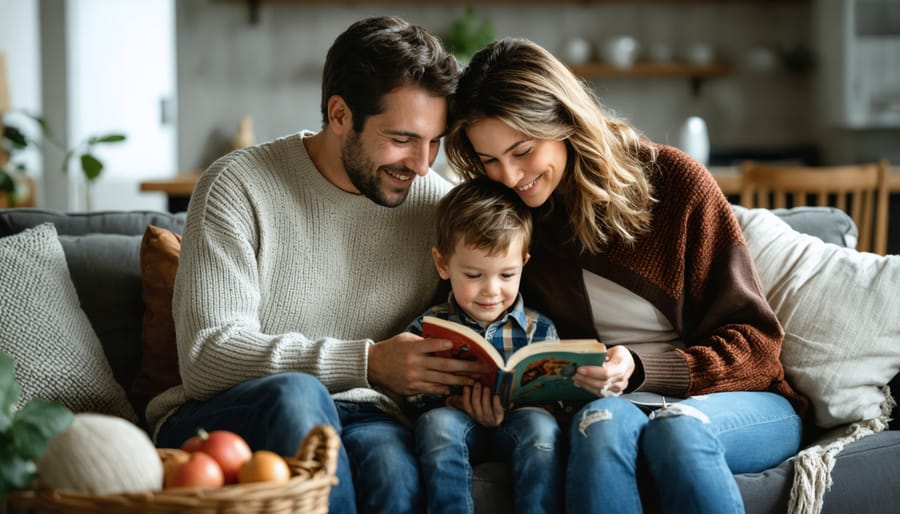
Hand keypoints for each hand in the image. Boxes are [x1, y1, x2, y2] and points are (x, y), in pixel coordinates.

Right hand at [367, 332, 490, 395]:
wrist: (372, 366)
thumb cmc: (391, 349)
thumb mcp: (405, 339)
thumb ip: (423, 342)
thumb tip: (444, 343)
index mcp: (413, 349)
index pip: (433, 346)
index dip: (446, 346)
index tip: (460, 346)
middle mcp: (415, 364)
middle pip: (444, 366)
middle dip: (466, 367)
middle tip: (481, 368)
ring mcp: (414, 378)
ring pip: (441, 380)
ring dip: (460, 381)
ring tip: (474, 381)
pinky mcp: (412, 388)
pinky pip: (431, 390)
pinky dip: (443, 389)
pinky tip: (454, 389)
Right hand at [447, 382, 504, 426]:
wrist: (497, 423)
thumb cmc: (485, 411)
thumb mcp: (475, 407)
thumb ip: (467, 400)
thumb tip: (456, 392)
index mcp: (472, 413)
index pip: (466, 405)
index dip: (466, 395)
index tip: (467, 386)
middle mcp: (479, 416)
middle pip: (475, 404)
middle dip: (476, 392)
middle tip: (478, 383)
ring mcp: (488, 418)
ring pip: (485, 407)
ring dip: (485, 395)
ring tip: (487, 387)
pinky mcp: (498, 418)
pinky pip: (497, 411)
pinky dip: (496, 403)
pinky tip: (496, 396)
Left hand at [572, 345, 633, 396]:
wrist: (629, 364)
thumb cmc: (620, 355)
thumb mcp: (614, 350)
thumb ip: (602, 354)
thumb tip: (586, 357)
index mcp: (623, 365)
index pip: (606, 372)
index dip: (591, 372)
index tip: (580, 369)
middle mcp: (622, 379)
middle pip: (601, 383)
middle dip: (585, 379)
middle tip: (574, 373)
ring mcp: (618, 388)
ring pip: (599, 390)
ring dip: (585, 384)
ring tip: (575, 378)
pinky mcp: (614, 393)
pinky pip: (600, 393)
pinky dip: (589, 388)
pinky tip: (581, 383)